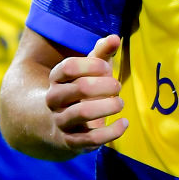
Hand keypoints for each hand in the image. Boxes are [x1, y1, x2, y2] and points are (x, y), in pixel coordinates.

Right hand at [45, 34, 127, 152]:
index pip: (68, 67)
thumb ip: (101, 53)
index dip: (92, 65)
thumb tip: (115, 37)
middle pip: (80, 88)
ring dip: (108, 106)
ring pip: (83, 113)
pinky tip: (124, 123)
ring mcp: (61, 122)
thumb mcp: (88, 71)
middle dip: (105, 85)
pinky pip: (91, 139)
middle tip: (117, 86)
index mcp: (56, 79)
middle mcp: (54, 100)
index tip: (106, 68)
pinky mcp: (71, 142)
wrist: (57, 125)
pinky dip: (111, 132)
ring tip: (120, 102)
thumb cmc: (81, 90)